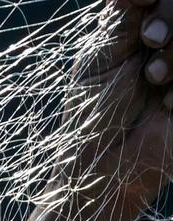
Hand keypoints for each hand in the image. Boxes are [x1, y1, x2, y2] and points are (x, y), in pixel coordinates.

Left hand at [62, 1, 172, 214]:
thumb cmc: (93, 113)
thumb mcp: (101, 58)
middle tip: (151, 40)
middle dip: (170, 16)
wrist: (103, 166)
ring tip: (155, 78)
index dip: (156, 1)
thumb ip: (122, 18)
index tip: (139, 3)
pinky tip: (169, 102)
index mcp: (142, 28)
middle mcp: (169, 44)